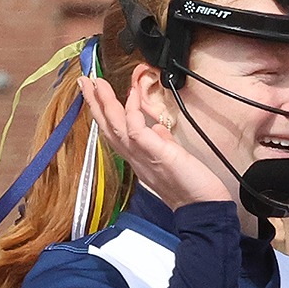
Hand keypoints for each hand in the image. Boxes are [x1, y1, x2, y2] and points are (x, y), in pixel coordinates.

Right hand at [76, 76, 230, 208]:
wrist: (203, 207)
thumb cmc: (191, 185)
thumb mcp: (171, 158)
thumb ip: (162, 143)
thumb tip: (158, 129)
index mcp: (137, 158)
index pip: (114, 132)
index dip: (102, 113)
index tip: (95, 94)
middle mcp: (135, 158)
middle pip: (107, 127)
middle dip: (94, 103)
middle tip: (85, 80)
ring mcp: (142, 156)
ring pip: (115, 127)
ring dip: (105, 103)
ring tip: (97, 83)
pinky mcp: (156, 154)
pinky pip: (137, 130)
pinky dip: (132, 111)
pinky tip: (131, 95)